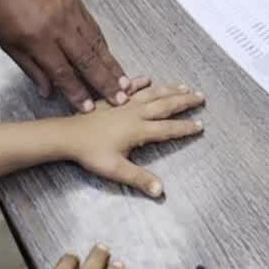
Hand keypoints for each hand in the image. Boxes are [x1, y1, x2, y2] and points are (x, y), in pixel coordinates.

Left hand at [0, 0, 141, 110]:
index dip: (77, 92)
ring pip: (96, 44)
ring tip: (125, 83)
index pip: (62, 72)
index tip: (90, 108)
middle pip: (87, 60)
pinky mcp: (77, 3)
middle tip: (121, 99)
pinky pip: (94, 29)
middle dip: (105, 82)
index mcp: (38, 40)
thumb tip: (48, 92)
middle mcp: (59, 28)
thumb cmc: (1, 9)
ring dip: (112, 66)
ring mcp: (71, 14)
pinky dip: (104, 46)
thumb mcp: (8, 43)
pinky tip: (111, 58)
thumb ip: (31, 68)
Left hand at [64, 84, 204, 197]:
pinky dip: (140, 82)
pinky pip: (130, 87)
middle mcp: (135, 113)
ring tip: (184, 87)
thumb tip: (160, 191)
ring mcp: (123, 104)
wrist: (68, 135)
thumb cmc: (91, 153)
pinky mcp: (111, 99)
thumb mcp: (116, 169)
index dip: (185, 128)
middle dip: (184, 101)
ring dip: (169, 90)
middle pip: (165, 105)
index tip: (200, 125)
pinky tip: (147, 78)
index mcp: (139, 130)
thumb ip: (139, 178)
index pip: (168, 129)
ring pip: (151, 93)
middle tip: (201, 97)